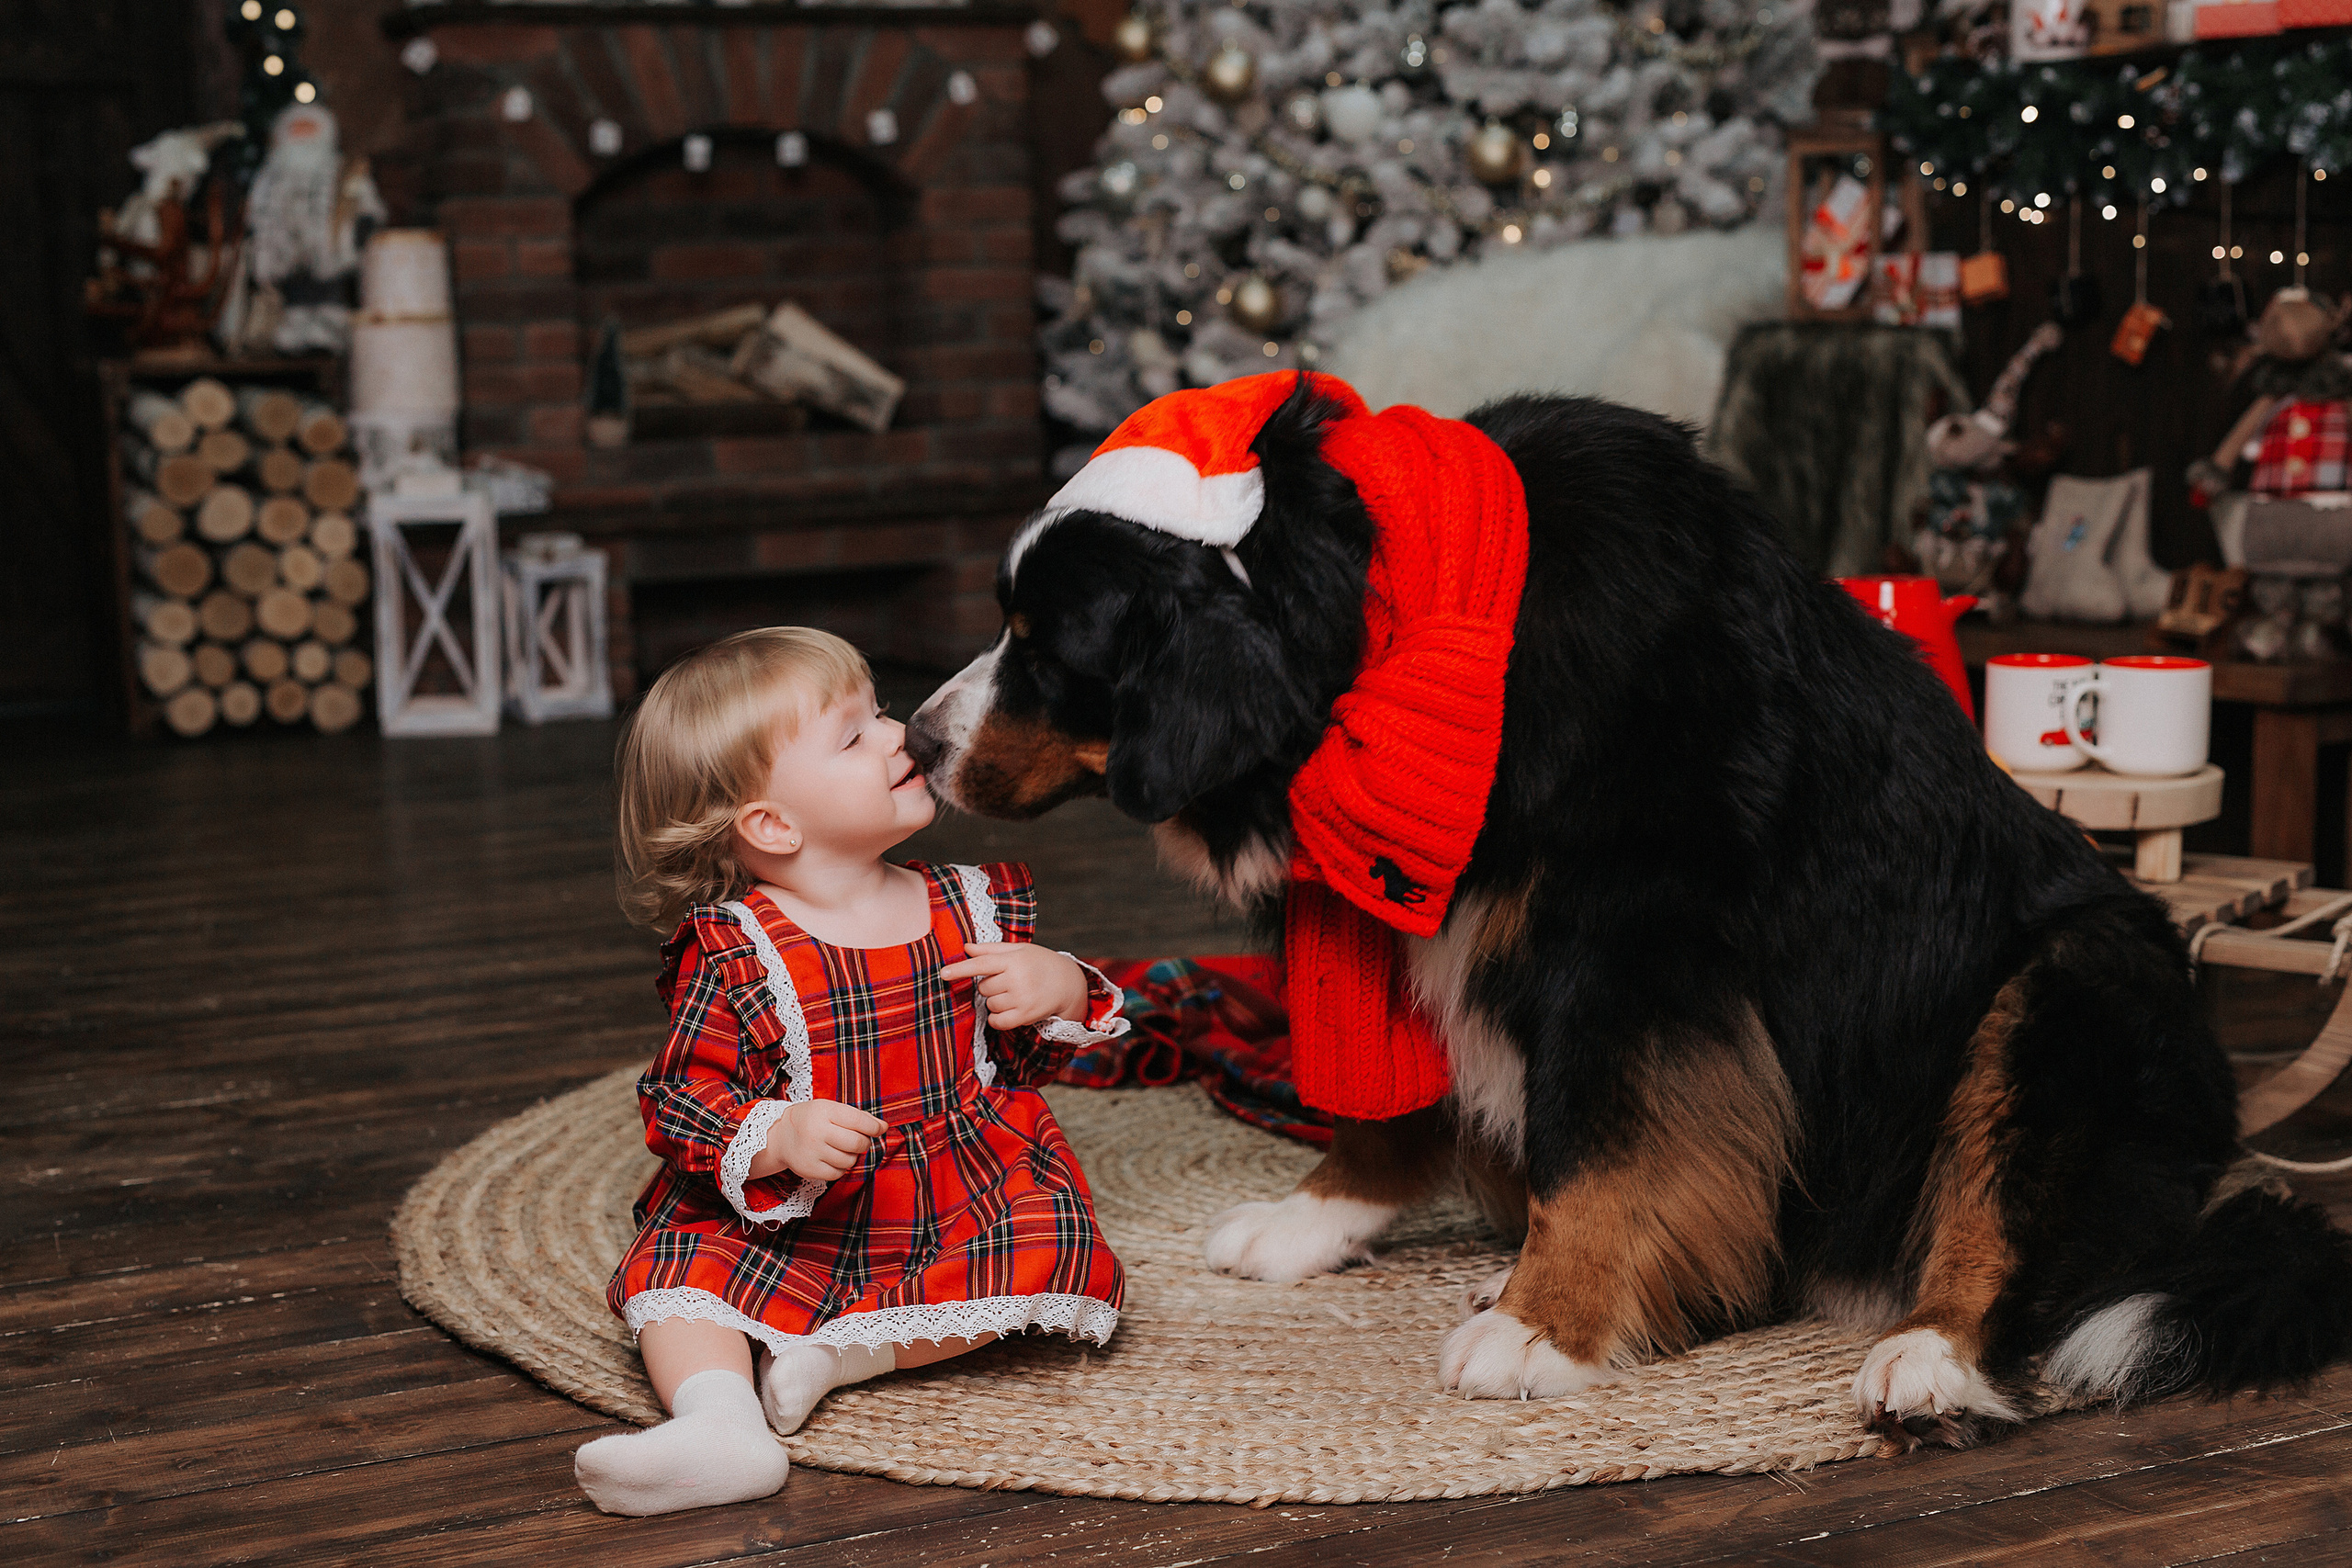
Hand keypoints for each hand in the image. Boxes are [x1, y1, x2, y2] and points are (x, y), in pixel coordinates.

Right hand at [749, 1098, 888, 1181]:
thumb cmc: (813, 1120)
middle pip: (857, 1143)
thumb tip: (883, 1127)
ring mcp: (812, 1152)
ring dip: (852, 1156)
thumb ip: (857, 1117)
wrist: (781, 1136)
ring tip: (842, 1148)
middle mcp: (817, 1132)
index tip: (880, 1129)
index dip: (875, 1127)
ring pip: (850, 1160)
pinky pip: (838, 1173)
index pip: (859, 1121)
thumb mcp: (831, 1109)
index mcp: (824, 1111)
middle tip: (858, 1140)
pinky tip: (833, 1158)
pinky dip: (841, 1168)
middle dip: (864, 1142)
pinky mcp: (810, 1170)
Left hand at [937, 942, 1090, 1029]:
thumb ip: (991, 950)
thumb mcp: (1019, 950)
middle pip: (983, 988)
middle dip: (990, 986)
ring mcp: (1022, 999)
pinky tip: (1011, 1009)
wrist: (1069, 983)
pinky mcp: (1025, 1016)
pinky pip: (997, 1021)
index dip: (960, 969)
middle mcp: (1017, 979)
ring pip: (990, 1005)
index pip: (981, 964)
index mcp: (1014, 960)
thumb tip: (966, 948)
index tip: (943, 973)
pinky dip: (998, 1018)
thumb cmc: (1040, 963)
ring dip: (996, 1001)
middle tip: (1009, 981)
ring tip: (1015, 993)